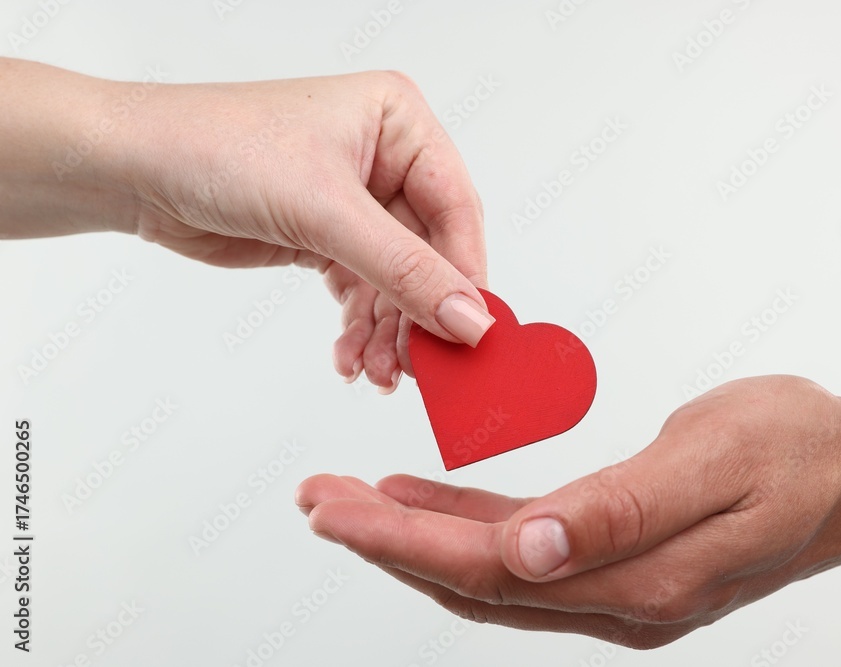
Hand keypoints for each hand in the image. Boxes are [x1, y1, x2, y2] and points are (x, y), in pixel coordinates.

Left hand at [0, 59, 492, 391]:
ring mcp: (356, 201)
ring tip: (376, 372)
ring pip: (397, 282)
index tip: (470, 334)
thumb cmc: (216, 148)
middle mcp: (385, 158)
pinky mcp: (327, 236)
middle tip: (418, 368)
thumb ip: (405, 270)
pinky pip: (364, 292)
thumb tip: (470, 319)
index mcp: (399, 122)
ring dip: (388, 332)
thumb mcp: (324, 210)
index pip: (456, 208)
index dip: (464, 275)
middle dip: (418, 315)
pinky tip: (351, 358)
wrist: (132, 169)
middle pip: (429, 253)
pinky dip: (360, 329)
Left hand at [297, 376, 840, 647]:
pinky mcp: (617, 562)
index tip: (337, 508)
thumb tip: (529, 549)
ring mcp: (616, 588)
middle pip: (474, 579)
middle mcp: (618, 598)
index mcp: (639, 577)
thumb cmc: (796, 451)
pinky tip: (422, 502)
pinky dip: (464, 528)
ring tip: (348, 500)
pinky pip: (521, 550)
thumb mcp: (718, 459)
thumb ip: (623, 509)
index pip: (491, 569)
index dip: (404, 541)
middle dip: (386, 543)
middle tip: (318, 500)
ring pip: (488, 570)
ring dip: (414, 538)